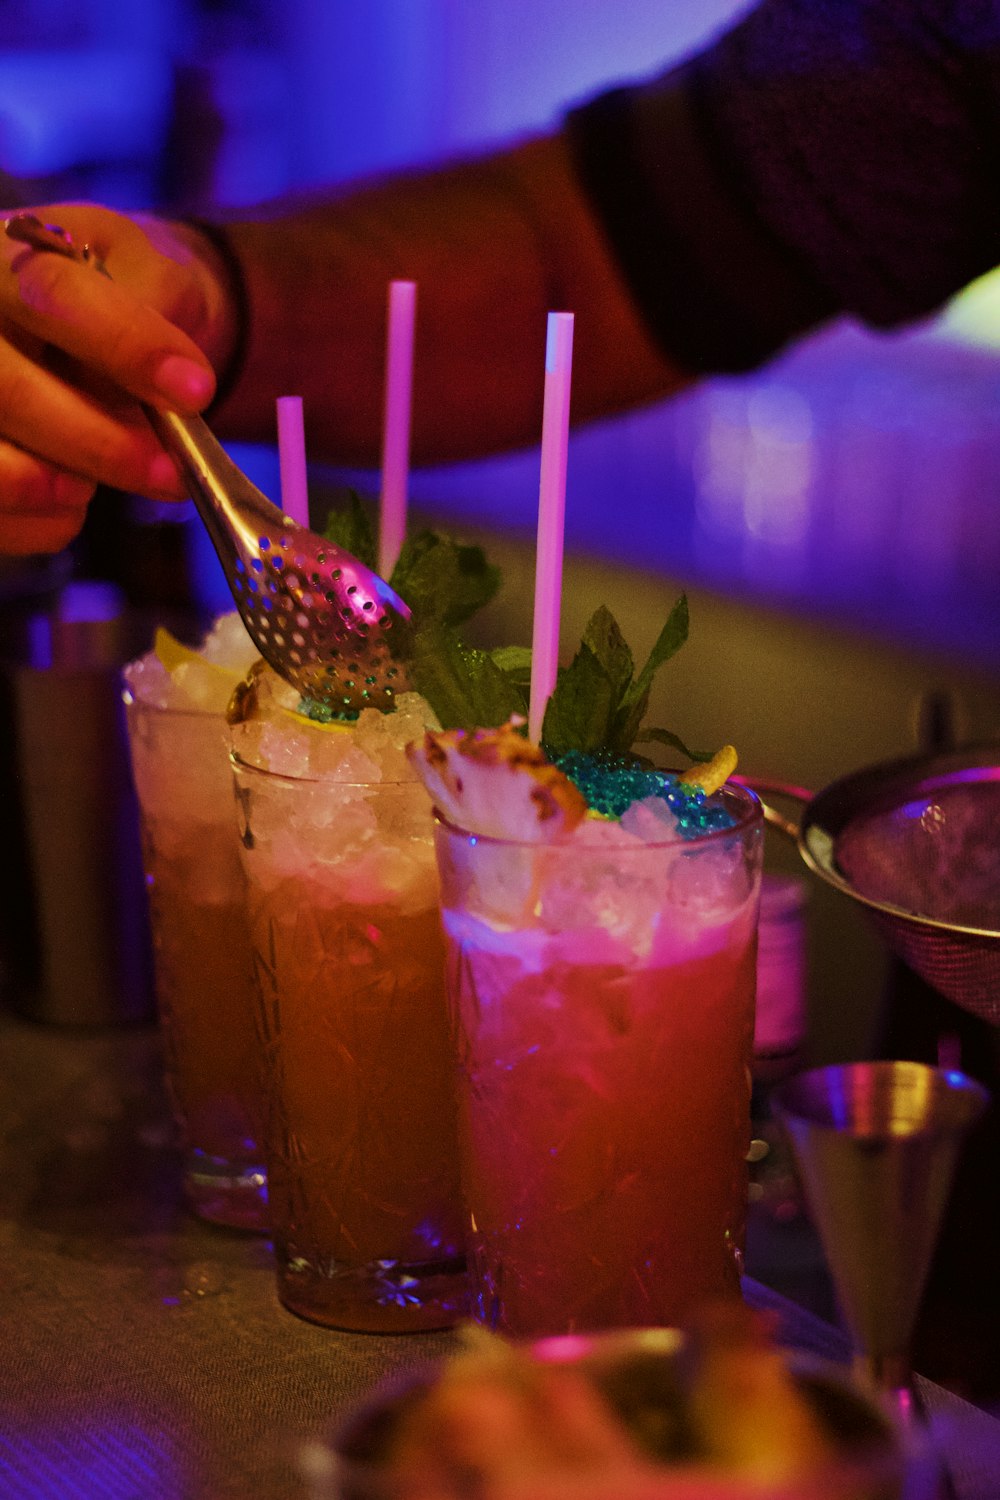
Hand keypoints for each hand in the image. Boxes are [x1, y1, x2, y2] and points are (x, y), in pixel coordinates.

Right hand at [0, 203, 234, 553]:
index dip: (124, 345)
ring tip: (101, 486)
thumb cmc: (122, 287)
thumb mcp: (149, 268)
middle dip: (93, 442)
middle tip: (168, 473)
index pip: (54, 293)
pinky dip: (39, 522)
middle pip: (5, 390)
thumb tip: (174, 383)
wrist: (105, 323)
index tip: (193, 390)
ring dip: (53, 486)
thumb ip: (159, 307)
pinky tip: (73, 506)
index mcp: (7, 256)